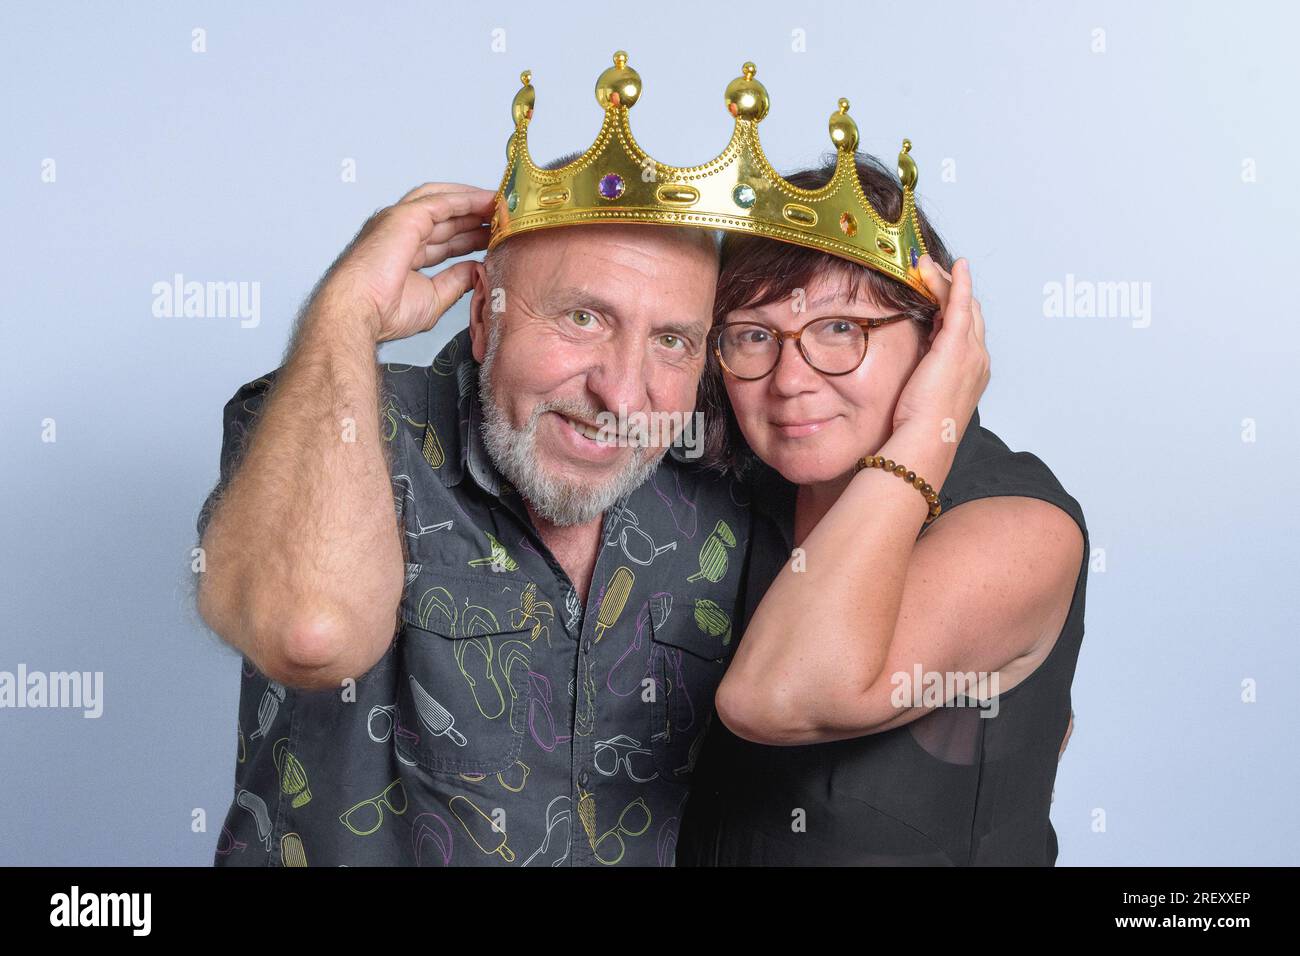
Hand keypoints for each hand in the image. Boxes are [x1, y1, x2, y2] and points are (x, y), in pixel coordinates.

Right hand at [314, 182, 496, 341]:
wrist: (360, 311)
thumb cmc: (383, 311)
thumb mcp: (433, 298)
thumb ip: (454, 281)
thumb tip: (475, 270)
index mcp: (404, 252)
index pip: (444, 238)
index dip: (470, 235)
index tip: (495, 236)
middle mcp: (402, 232)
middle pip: (447, 218)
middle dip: (476, 217)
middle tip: (505, 220)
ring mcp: (402, 221)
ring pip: (445, 202)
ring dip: (474, 203)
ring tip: (501, 206)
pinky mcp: (406, 216)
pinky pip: (443, 202)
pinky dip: (467, 199)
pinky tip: (488, 201)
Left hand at [889, 255, 990, 444]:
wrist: (926, 440)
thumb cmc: (921, 427)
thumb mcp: (924, 392)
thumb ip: (925, 370)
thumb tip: (914, 356)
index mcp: (972, 371)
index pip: (966, 330)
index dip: (952, 309)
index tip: (935, 297)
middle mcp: (978, 358)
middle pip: (970, 312)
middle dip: (952, 289)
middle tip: (930, 272)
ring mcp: (971, 351)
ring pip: (962, 304)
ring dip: (946, 282)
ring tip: (926, 266)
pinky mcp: (955, 346)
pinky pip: (959, 304)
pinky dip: (957, 283)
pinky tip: (953, 267)